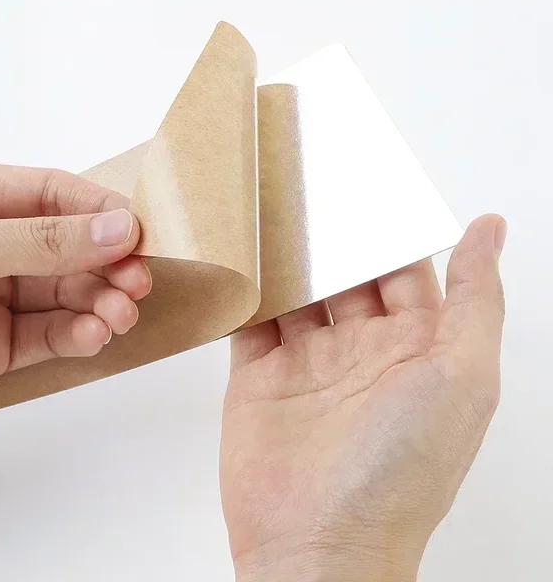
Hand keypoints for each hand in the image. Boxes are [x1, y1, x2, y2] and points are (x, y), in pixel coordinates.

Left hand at [0, 160, 150, 418]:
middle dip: (104, 264)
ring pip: (60, 293)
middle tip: (137, 282)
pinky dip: (73, 335)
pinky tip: (91, 336)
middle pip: (62, 247)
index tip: (137, 234)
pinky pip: (43, 334)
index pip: (48, 194)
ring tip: (120, 315)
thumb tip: (115, 229)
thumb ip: (41, 240)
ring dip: (97, 303)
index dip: (97, 212)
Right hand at [221, 215, 505, 581]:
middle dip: (331, 238)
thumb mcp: (461, 376)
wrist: (317, 544)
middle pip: (344, 276)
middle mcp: (361, 352)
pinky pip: (253, 319)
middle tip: (311, 188)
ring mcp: (307, 363)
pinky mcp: (259, 375)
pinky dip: (248, 288)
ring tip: (271, 209)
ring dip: (287, 258)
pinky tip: (241, 256)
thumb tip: (490, 228)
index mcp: (413, 348)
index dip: (388, 232)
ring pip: (297, 292)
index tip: (370, 187)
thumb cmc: (401, 468)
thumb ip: (476, 299)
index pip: (403, 272)